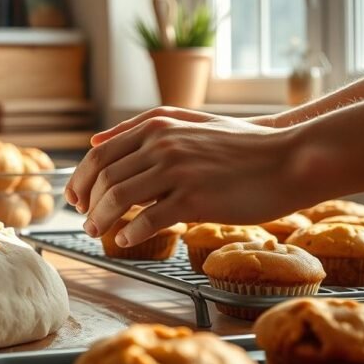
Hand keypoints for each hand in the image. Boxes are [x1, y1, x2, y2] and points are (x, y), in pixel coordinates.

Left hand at [65, 111, 302, 246]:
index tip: (74, 198)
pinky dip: (131, 232)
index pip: (100, 155)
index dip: (81, 180)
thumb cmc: (240, 145)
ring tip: (96, 232)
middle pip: (104, 178)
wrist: (288, 158)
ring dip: (101, 219)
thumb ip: (140, 128)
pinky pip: (150, 219)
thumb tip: (96, 141)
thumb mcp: (188, 122)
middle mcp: (161, 144)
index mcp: (155, 126)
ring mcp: (177, 171)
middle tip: (83, 219)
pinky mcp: (195, 198)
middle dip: (86, 202)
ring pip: (119, 198)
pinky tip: (124, 240)